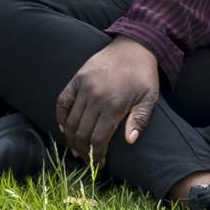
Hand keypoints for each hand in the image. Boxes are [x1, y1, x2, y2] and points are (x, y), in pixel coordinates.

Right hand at [54, 38, 162, 163]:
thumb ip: (139, 119)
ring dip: (71, 138)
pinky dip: (60, 116)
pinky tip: (64, 128)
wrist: (134, 45)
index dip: (97, 155)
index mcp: (114, 104)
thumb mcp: (149, 98)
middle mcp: (95, 96)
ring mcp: (83, 87)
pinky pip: (62, 101)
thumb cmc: (143, 75)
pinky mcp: (77, 78)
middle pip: (82, 133)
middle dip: (84, 151)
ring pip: (71, 120)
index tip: (99, 164)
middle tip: (87, 160)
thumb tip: (130, 141)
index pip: (98, 138)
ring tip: (76, 149)